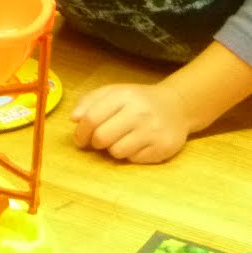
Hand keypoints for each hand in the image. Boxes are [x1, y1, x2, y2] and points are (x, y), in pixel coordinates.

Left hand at [70, 82, 190, 163]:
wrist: (177, 106)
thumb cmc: (138, 100)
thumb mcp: (114, 92)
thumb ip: (90, 101)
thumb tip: (74, 118)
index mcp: (123, 96)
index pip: (91, 118)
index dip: (81, 132)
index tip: (80, 139)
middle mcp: (139, 113)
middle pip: (102, 138)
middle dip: (95, 142)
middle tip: (99, 141)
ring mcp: (152, 131)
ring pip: (117, 152)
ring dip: (113, 149)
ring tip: (121, 140)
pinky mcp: (163, 148)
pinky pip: (134, 160)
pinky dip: (130, 155)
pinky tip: (137, 144)